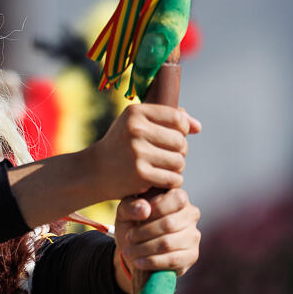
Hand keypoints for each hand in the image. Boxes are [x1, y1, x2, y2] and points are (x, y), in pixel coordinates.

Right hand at [85, 104, 200, 204]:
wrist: (94, 171)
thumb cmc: (121, 144)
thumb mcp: (137, 123)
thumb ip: (168, 119)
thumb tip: (198, 127)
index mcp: (136, 112)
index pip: (178, 119)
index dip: (182, 131)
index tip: (172, 138)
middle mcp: (136, 129)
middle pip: (181, 142)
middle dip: (178, 152)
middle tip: (165, 156)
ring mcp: (138, 152)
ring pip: (179, 162)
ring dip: (175, 168)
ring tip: (161, 167)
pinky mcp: (141, 173)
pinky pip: (173, 178)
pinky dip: (171, 181)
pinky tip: (159, 179)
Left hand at [114, 187, 200, 287]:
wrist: (135, 248)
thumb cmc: (133, 223)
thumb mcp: (125, 212)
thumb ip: (130, 206)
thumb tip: (144, 210)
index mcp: (179, 197)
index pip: (176, 199)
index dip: (155, 210)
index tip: (135, 220)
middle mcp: (191, 214)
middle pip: (169, 223)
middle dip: (144, 233)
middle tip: (129, 238)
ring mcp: (193, 235)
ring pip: (168, 243)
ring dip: (144, 249)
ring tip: (129, 251)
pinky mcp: (192, 255)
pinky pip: (173, 260)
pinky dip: (152, 262)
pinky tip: (139, 262)